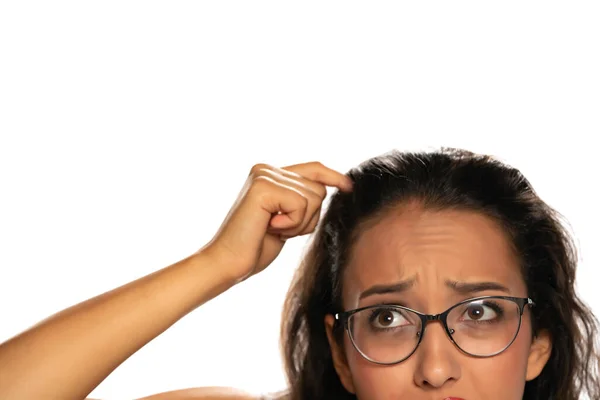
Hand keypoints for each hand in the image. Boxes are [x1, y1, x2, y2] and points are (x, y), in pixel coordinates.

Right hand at [201, 161, 352, 282]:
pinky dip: (291, 224)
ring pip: (314, 197)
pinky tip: (269, 228)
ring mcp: (264, 175)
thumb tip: (331, 188)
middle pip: (318, 188)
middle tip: (279, 229)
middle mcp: (266, 169)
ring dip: (299, 223)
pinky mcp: (263, 186)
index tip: (349, 187)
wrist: (229, 262)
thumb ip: (302, 201)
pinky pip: (301, 205)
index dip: (333, 177)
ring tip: (272, 229)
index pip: (312, 169)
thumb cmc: (256, 246)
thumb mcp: (287, 219)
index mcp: (270, 174)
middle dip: (308, 217)